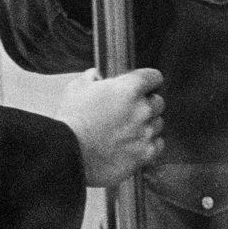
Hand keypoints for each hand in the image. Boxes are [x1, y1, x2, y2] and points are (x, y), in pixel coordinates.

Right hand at [58, 67, 164, 186]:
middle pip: (158, 102)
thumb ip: (91, 77)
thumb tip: (96, 75)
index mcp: (130, 88)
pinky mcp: (146, 153)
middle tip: (129, 111)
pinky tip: (133, 144)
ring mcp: (146, 132)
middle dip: (146, 104)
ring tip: (127, 130)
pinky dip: (148, 144)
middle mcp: (143, 109)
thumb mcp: (77, 88)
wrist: (69, 153)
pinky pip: (157, 144)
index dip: (148, 81)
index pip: (154, 77)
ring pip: (158, 124)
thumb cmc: (71, 119)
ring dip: (147, 125)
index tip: (143, 86)